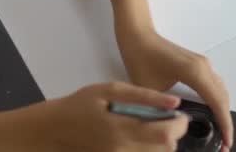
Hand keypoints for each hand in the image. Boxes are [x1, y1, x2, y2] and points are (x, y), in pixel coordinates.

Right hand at [46, 82, 188, 151]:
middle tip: (162, 117)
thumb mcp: (110, 90)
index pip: (166, 135)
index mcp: (122, 130)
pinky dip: (149, 148)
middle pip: (166, 149)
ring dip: (161, 142)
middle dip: (172, 133)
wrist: (55, 129)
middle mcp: (124, 151)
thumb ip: (144, 96)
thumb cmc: (80, 104)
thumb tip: (174, 102)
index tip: (179, 114)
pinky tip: (138, 136)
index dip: (180, 125)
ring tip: (149, 125)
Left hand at [115, 24, 233, 151]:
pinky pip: (214, 84)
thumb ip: (163, 109)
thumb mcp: (149, 89)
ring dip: (222, 110)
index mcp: (194, 72)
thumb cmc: (140, 57)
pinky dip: (216, 100)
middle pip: (223, 98)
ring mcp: (202, 64)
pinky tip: (210, 113)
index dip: (224, 124)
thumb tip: (173, 127)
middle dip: (225, 121)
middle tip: (224, 143)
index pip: (217, 102)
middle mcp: (203, 67)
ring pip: (220, 91)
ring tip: (220, 131)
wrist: (137, 34)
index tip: (227, 142)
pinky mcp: (198, 64)